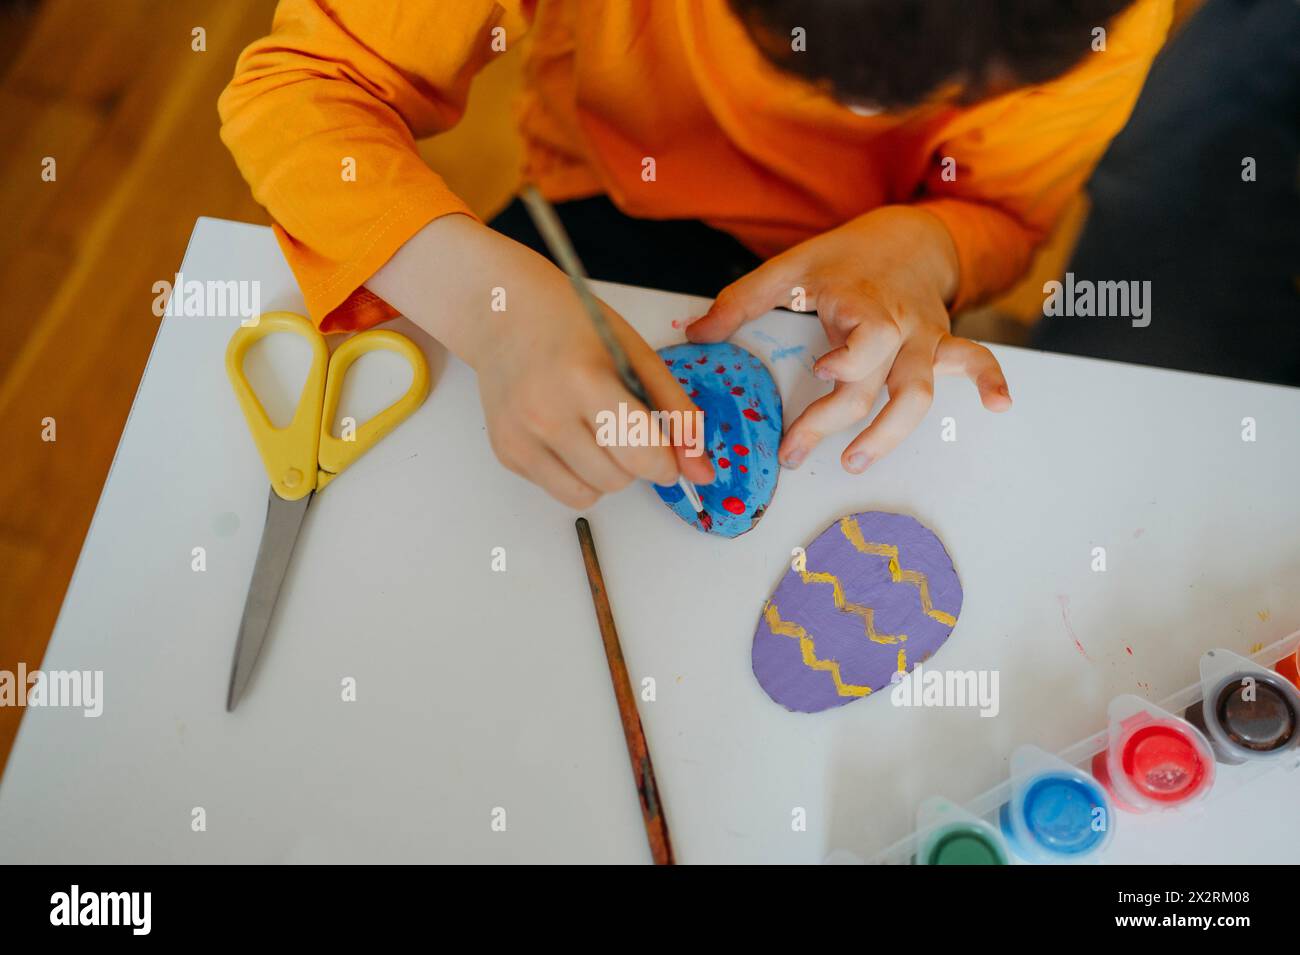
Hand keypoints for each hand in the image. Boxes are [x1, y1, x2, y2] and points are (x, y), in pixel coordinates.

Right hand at [368, 214, 713, 507]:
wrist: (502, 313)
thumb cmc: (573, 325)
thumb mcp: (636, 355)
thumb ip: (677, 413)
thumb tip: (703, 470)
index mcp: (584, 380)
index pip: (642, 455)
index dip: (666, 461)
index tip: (668, 451)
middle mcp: (545, 414)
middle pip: (619, 479)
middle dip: (635, 461)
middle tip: (624, 423)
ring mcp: (520, 438)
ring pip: (591, 494)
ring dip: (607, 472)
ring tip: (595, 429)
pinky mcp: (506, 454)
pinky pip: (561, 491)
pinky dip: (576, 472)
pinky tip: (567, 433)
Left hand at [685, 206, 1010, 472]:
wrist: (906, 233)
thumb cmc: (846, 256)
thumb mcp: (790, 266)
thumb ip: (742, 301)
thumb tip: (696, 333)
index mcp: (862, 307)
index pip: (858, 349)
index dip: (844, 364)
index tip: (821, 372)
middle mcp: (899, 328)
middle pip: (878, 387)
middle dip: (837, 423)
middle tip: (796, 451)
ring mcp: (925, 339)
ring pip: (920, 392)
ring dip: (893, 432)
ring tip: (858, 459)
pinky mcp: (942, 345)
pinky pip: (975, 360)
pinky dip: (992, 380)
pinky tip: (1000, 406)